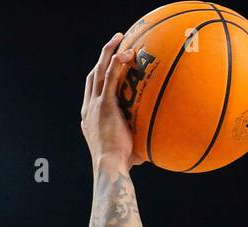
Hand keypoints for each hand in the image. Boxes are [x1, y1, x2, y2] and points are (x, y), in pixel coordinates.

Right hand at [80, 32, 144, 168]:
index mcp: (89, 118)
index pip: (93, 92)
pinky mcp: (104, 104)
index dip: (99, 77)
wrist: (110, 167)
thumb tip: (159, 145)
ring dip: (108, 52)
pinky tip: (128, 52)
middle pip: (93, 75)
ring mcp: (94, 104)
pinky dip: (117, 62)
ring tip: (119, 38)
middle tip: (113, 44)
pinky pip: (111, 76)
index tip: (107, 67)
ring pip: (99, 70)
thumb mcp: (130, 151)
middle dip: (102, 58)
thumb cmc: (121, 166)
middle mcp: (88, 108)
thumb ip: (140, 143)